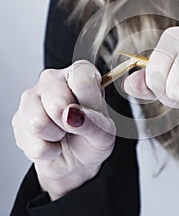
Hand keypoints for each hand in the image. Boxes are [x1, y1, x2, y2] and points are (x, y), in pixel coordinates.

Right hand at [12, 60, 115, 199]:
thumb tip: (71, 115)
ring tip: (63, 133)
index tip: (90, 111)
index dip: (86, 101)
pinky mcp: (18, 119)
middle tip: (76, 125)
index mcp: (80, 73)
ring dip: (55, 137)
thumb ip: (93, 122)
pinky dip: (46, 151)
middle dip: (69, 123)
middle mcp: (54, 79)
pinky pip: (31, 142)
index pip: (82, 77)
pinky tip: (51, 143)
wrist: (76, 160)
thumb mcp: (105, 132)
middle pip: (57, 102)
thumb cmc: (92, 138)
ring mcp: (32, 96)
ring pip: (38, 122)